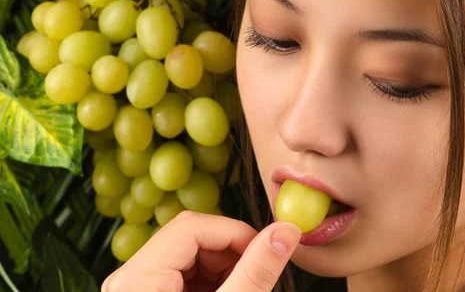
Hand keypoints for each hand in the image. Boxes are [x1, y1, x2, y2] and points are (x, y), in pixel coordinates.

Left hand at [101, 211, 301, 291]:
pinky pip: (182, 274)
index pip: (192, 227)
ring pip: (189, 255)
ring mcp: (136, 288)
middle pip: (190, 237)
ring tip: (243, 287)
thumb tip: (286, 231)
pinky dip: (212, 281)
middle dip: (231, 252)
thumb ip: (256, 272)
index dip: (235, 233)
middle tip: (257, 273)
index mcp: (138, 279)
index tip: (266, 249)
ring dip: (224, 267)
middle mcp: (130, 279)